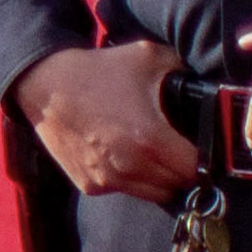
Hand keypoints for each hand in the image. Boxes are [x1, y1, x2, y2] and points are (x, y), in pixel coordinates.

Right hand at [11, 39, 196, 201]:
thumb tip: (207, 81)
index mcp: (149, 139)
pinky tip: (123, 155)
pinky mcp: (90, 184)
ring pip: (154, 194)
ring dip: (160, 178)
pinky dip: (131, 179)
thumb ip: (184, 70)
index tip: (201, 147)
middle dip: (182, 168)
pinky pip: (125, 189)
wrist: (44, 85)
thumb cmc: (97, 71)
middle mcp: (129, 166)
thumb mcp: (148, 57)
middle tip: (178, 149)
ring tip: (153, 154)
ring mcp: (107, 179)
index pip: (195, 169)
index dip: (205, 159)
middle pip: (178, 185)